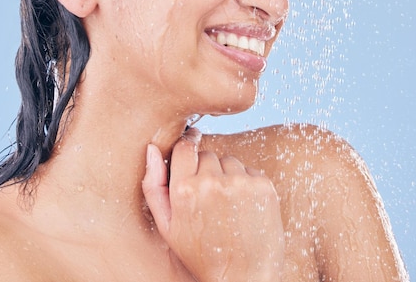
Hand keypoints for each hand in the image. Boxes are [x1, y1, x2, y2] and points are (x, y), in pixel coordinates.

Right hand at [142, 129, 283, 281]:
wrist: (243, 277)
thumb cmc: (201, 254)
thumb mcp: (167, 226)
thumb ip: (153, 185)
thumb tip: (152, 149)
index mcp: (184, 189)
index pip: (185, 147)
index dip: (187, 148)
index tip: (191, 151)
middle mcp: (212, 182)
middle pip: (208, 155)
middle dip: (206, 170)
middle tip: (209, 198)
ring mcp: (240, 183)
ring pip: (229, 161)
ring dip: (227, 175)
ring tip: (226, 205)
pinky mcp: (263, 186)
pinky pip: (249, 170)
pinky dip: (246, 182)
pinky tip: (242, 207)